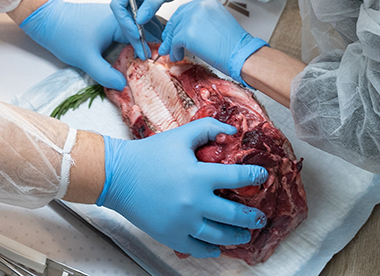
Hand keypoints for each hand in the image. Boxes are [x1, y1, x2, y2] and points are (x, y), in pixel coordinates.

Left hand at [19, 0, 156, 90]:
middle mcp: (118, 15)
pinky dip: (134, 36)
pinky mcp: (105, 20)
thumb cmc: (65, 35)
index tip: (156, 65)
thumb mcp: (86, 59)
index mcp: (118, 21)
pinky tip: (135, 49)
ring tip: (153, 55)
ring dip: (145, 38)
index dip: (151, 51)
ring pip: (136, 26)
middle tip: (163, 58)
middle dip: (154, 41)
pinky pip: (126, 27)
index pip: (143, 36)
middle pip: (144, 27)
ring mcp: (112, 16)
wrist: (47, 19)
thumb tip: (123, 85)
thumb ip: (106, 74)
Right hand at [97, 119, 268, 257]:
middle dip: (253, 218)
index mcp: (199, 176)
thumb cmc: (148, 153)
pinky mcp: (171, 235)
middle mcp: (194, 202)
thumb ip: (207, 128)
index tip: (262, 177)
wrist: (117, 175)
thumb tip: (232, 131)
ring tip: (244, 235)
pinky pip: (198, 249)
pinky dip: (211, 250)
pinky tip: (217, 247)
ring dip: (237, 236)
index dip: (255, 176)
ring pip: (220, 236)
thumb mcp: (180, 135)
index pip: (238, 178)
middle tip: (260, 218)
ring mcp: (183, 222)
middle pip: (235, 215)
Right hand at [109, 0, 202, 57]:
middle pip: (124, 15)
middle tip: (141, 50)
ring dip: (140, 34)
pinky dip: (147, 27)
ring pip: (132, 18)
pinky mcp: (142, 0)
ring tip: (146, 50)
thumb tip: (140, 20)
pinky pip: (141, 16)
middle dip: (133, 33)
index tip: (136, 34)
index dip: (125, 22)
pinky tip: (153, 38)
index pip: (118, 5)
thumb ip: (151, 4)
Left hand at [159, 0, 267, 86]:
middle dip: (171, 33)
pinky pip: (174, 43)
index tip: (173, 31)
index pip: (185, 10)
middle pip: (177, 19)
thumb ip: (200, 21)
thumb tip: (184, 29)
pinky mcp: (186, 33)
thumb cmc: (234, 42)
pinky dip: (174, 51)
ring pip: (174, 32)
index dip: (177, 22)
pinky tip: (178, 56)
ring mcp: (191, 19)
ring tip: (173, 53)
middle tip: (168, 43)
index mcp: (207, 1)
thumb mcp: (217, 22)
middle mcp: (198, 6)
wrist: (240, 53)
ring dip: (172, 45)